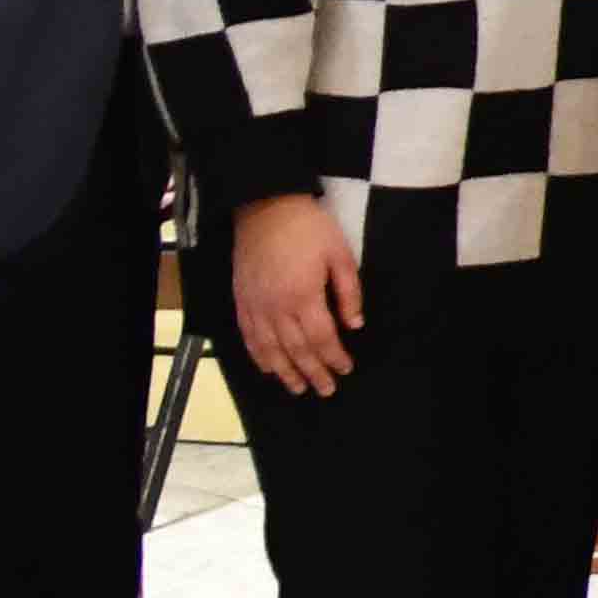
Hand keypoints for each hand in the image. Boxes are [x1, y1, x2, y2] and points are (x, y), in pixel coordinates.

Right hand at [229, 194, 362, 397]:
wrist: (265, 206)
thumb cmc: (309, 228)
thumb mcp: (340, 254)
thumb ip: (349, 292)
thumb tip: (356, 325)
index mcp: (304, 296)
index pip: (321, 338)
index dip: (334, 357)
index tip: (346, 370)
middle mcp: (276, 307)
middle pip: (296, 349)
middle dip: (313, 373)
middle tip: (326, 390)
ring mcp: (255, 305)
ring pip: (269, 349)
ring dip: (285, 372)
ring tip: (298, 389)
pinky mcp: (242, 300)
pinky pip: (248, 336)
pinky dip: (258, 356)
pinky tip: (268, 368)